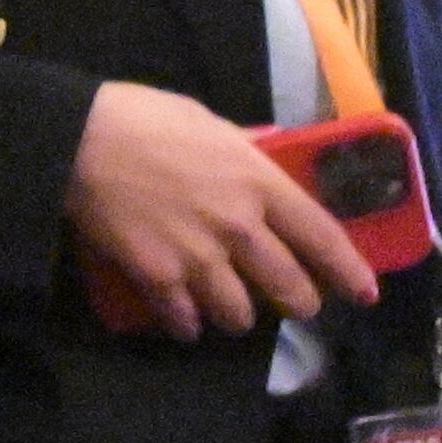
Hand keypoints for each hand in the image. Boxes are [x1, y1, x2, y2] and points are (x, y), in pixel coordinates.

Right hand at [62, 82, 375, 336]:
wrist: (77, 140)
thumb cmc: (142, 118)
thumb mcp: (206, 120)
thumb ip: (241, 146)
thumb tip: (261, 150)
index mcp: (259, 182)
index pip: (321, 236)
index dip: (348, 270)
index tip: (364, 293)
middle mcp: (240, 227)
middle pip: (289, 287)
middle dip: (298, 303)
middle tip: (294, 304)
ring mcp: (199, 257)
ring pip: (240, 314)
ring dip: (239, 317)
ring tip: (229, 313)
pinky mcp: (158, 277)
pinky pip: (185, 318)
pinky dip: (188, 324)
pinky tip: (185, 321)